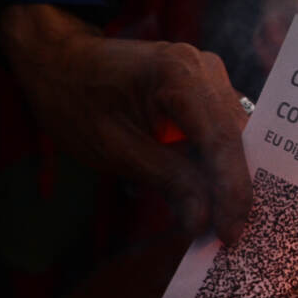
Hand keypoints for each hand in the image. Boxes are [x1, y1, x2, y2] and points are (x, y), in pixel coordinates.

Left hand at [0, 4, 251, 243]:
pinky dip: (220, 165)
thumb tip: (202, 221)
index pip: (220, 138)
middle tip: (231, 237)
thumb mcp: (115, 147)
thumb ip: (166, 180)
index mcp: (178, 74)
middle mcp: (204, 69)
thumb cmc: (77, 100)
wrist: (61, 61)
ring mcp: (209, 76)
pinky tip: (215, 197)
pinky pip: (223, 131)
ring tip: (224, 223)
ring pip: (236, 137)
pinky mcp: (207, 90)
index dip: (231, 190)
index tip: (230, 233)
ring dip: (230, 180)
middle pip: (236, 138)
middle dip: (235, 190)